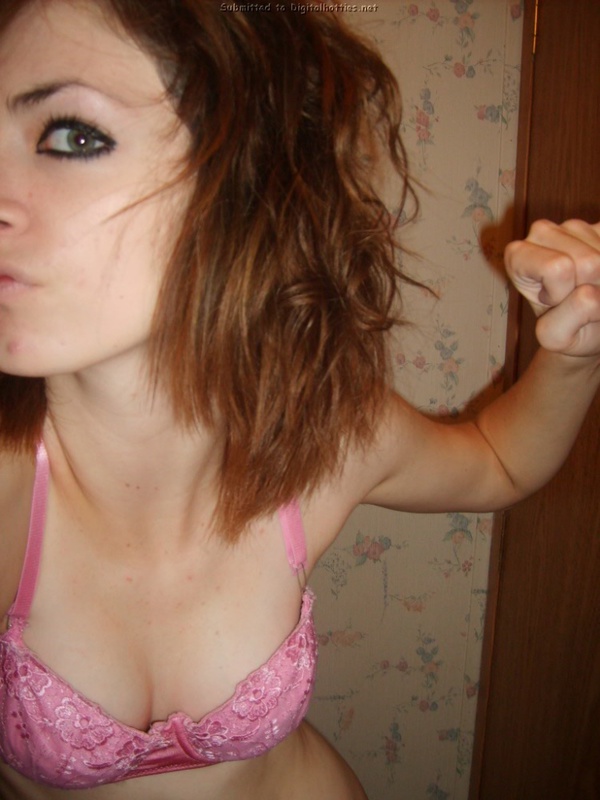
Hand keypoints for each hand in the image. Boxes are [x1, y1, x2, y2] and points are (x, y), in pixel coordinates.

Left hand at [504, 219, 599, 357]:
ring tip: (588, 287)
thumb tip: (591, 292)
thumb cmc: (567, 329)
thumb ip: (569, 317)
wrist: (588, 326)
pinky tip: (598, 275)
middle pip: (588, 262)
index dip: (562, 292)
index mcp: (517, 256)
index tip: (552, 302)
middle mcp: (541, 232)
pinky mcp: (599, 227)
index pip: (556, 268)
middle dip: (588, 286)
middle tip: (575, 297)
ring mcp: (573, 225)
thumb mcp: (557, 335)